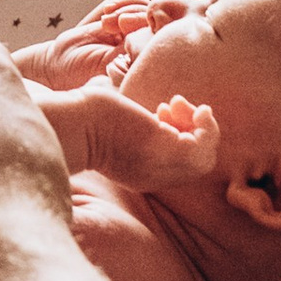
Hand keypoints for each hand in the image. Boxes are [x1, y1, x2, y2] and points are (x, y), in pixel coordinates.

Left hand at [26, 76, 216, 186]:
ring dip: (202, 128)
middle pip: (195, 166)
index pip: (178, 166)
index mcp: (140, 174)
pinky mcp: (169, 152)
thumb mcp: (117, 127)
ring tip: (179, 104)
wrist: (73, 125)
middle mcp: (154, 177)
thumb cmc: (83, 118)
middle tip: (174, 106)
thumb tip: (135, 102)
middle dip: (194, 132)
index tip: (164, 113)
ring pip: (205, 158)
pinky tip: (194, 107)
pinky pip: (204, 147)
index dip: (180, 138)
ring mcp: (163, 168)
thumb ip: (132, 125)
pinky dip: (207, 127)